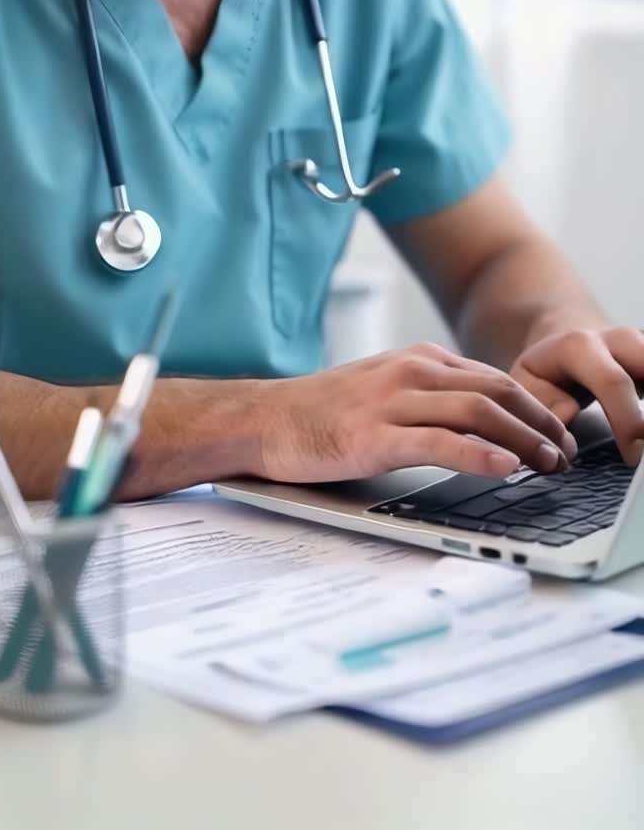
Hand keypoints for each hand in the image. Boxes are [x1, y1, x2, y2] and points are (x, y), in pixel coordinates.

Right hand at [253, 343, 577, 483]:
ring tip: (550, 463)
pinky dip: (480, 455)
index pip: (494, 379)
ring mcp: (392, 402)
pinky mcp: (375, 436)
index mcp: (417, 361)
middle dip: (541, 423)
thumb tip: (481, 425)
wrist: (263, 420)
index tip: (557, 435)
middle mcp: (410, 373)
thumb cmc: (320, 412)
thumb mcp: (383, 389)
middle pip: (498, 391)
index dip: (535, 408)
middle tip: (566, 453)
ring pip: (478, 412)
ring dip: (524, 439)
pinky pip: (440, 442)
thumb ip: (428, 397)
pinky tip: (504, 468)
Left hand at [510, 327, 643, 464]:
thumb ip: (545, 408)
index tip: (634, 456)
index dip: (628, 420)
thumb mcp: (529, 384)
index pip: (613, 382)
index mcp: (580, 347)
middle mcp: (619, 339)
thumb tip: (568, 432)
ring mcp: (643, 343)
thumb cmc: (549, 369)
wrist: (568, 337)